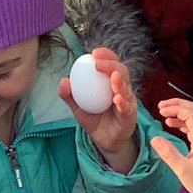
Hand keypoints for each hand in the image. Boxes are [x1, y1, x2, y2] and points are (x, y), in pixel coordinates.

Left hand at [58, 47, 138, 172]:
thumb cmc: (94, 118)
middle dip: (112, 64)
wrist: (103, 140)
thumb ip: (70, 95)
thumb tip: (63, 81)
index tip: (93, 53)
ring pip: (126, 88)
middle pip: (121, 71)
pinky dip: (123, 103)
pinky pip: (128, 108)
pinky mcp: (130, 116)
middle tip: (99, 63)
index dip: (105, 55)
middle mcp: (122, 89)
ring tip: (113, 77)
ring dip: (120, 82)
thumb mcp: (78, 106)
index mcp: (110, 82)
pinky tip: (117, 99)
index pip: (111, 63)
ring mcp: (128, 102)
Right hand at [151, 98, 192, 192]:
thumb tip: (154, 138)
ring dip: (179, 111)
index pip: (192, 114)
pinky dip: (181, 120)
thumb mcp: (182, 170)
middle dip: (178, 105)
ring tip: (163, 113)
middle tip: (160, 106)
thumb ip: (169, 154)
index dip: (176, 108)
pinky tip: (170, 123)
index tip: (161, 111)